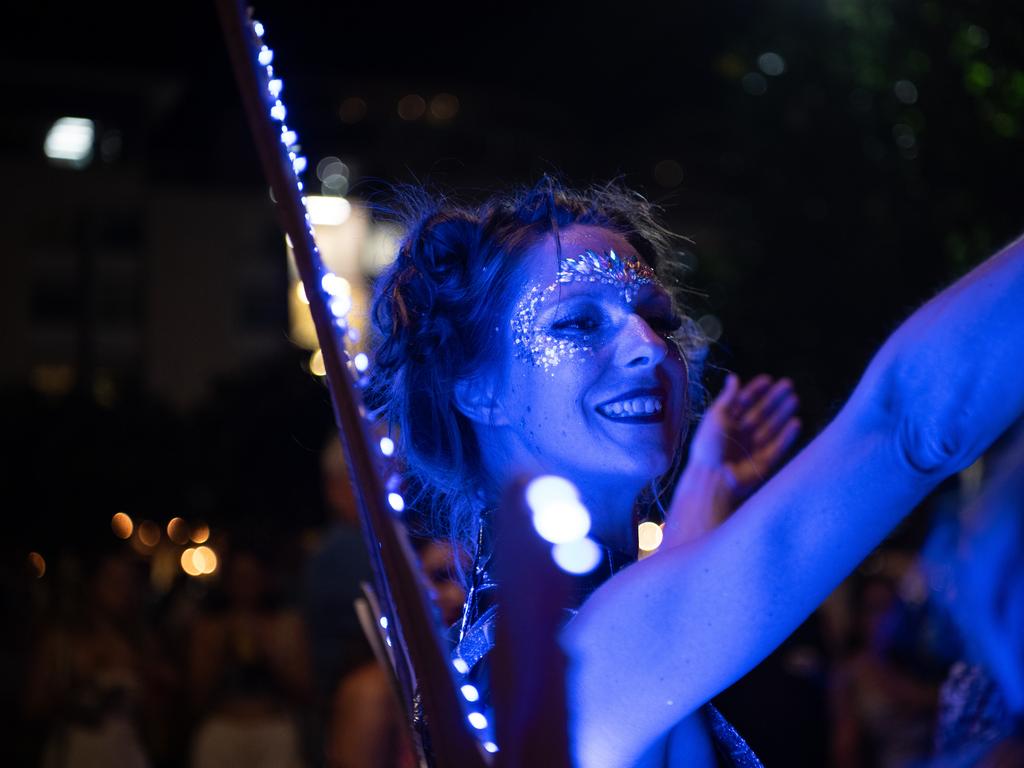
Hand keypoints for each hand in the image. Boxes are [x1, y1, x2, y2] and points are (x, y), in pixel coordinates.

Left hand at [687, 373, 800, 506]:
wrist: (713, 478)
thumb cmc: (710, 447)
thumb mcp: (715, 417)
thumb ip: (727, 397)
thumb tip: (733, 377)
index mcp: (725, 423)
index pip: (743, 402)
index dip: (756, 391)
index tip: (769, 379)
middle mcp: (740, 435)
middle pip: (760, 413)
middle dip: (774, 399)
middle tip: (789, 385)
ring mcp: (752, 448)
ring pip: (771, 427)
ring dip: (783, 413)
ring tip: (795, 399)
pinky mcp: (764, 463)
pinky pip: (778, 446)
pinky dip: (788, 435)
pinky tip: (797, 422)